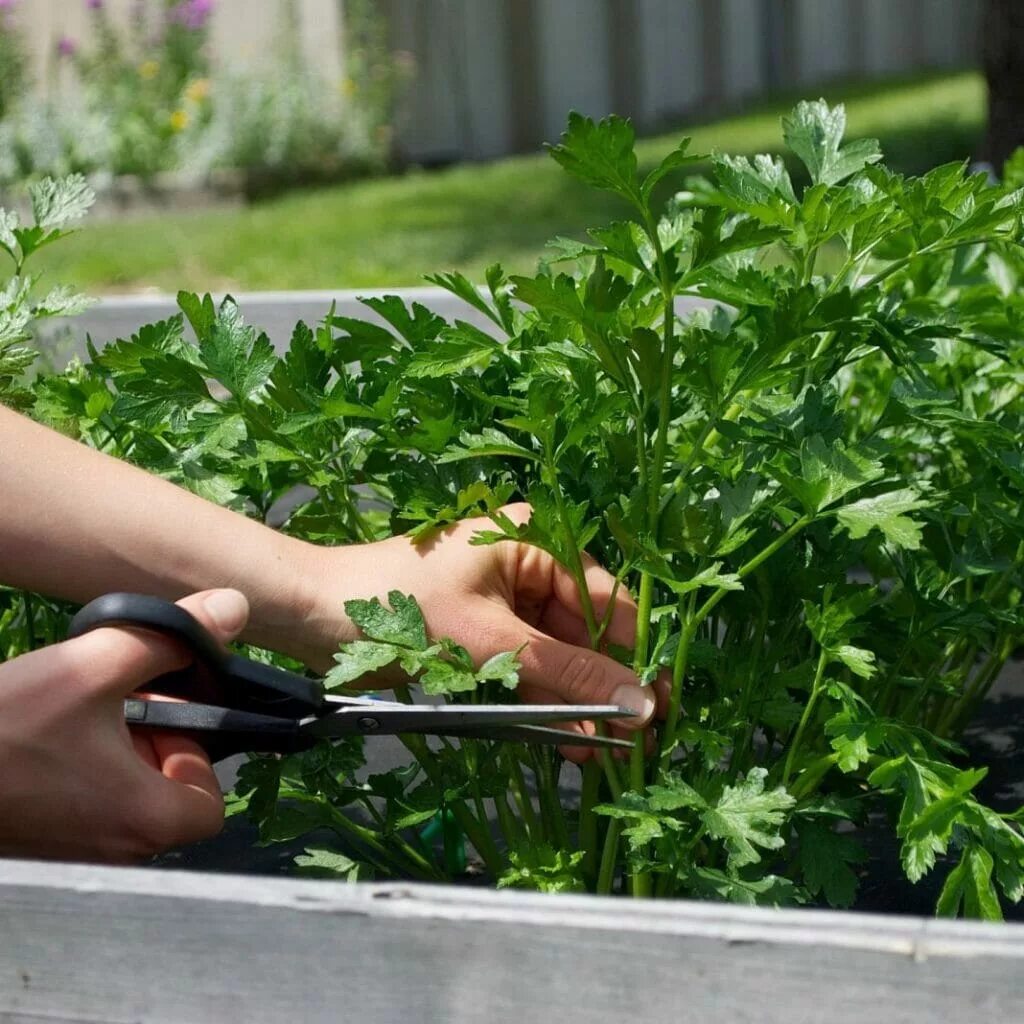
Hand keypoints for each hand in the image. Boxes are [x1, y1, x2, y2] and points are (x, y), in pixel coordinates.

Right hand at [0, 588, 248, 862]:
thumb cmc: (6, 727)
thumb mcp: (94, 668)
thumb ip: (171, 638)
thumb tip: (236, 606)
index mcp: (146, 821)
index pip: (210, 805)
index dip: (196, 755)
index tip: (161, 717)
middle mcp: (119, 848)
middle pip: (170, 796)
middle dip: (155, 743)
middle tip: (121, 703)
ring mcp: (77, 849)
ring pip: (129, 797)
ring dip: (119, 750)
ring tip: (84, 711)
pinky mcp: (46, 838)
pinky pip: (91, 803)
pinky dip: (87, 767)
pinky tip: (55, 730)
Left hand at [299, 504, 656, 760]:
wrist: (313, 615)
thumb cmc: (402, 610)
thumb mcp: (493, 642)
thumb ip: (571, 672)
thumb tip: (643, 703)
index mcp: (537, 541)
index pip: (608, 603)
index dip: (636, 658)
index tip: (662, 710)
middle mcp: (529, 563)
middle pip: (586, 633)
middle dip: (606, 689)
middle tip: (638, 748)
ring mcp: (506, 599)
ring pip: (558, 656)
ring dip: (577, 703)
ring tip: (605, 757)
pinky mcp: (484, 630)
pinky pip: (527, 666)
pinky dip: (543, 701)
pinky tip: (569, 741)